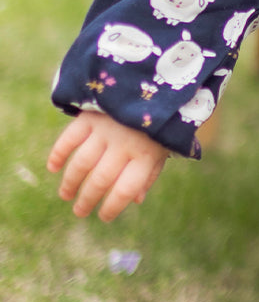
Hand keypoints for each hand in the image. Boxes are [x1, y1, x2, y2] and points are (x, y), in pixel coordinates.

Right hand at [47, 111, 170, 221]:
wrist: (152, 83)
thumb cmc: (158, 122)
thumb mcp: (163, 147)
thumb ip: (150, 172)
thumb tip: (135, 200)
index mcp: (147, 155)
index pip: (125, 190)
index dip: (113, 207)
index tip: (104, 217)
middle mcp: (125, 144)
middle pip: (100, 180)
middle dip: (87, 200)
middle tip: (79, 212)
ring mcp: (105, 130)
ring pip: (81, 164)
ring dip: (70, 183)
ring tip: (66, 195)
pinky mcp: (90, 116)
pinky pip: (69, 139)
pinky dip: (58, 154)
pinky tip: (53, 168)